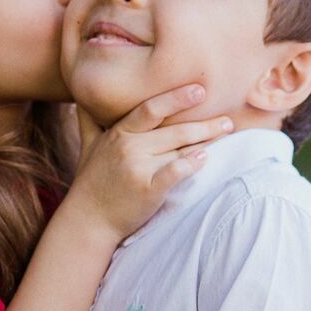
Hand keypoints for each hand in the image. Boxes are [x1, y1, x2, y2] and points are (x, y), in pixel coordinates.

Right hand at [64, 85, 232, 244]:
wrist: (87, 220)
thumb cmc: (90, 182)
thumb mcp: (87, 147)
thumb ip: (88, 121)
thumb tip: (83, 100)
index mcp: (119, 134)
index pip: (151, 109)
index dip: (176, 98)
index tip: (200, 90)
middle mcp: (129, 147)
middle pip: (173, 130)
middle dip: (204, 123)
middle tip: (228, 118)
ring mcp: (138, 168)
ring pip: (179, 149)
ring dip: (206, 140)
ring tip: (225, 132)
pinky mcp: (148, 190)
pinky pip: (176, 172)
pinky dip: (192, 164)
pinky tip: (206, 158)